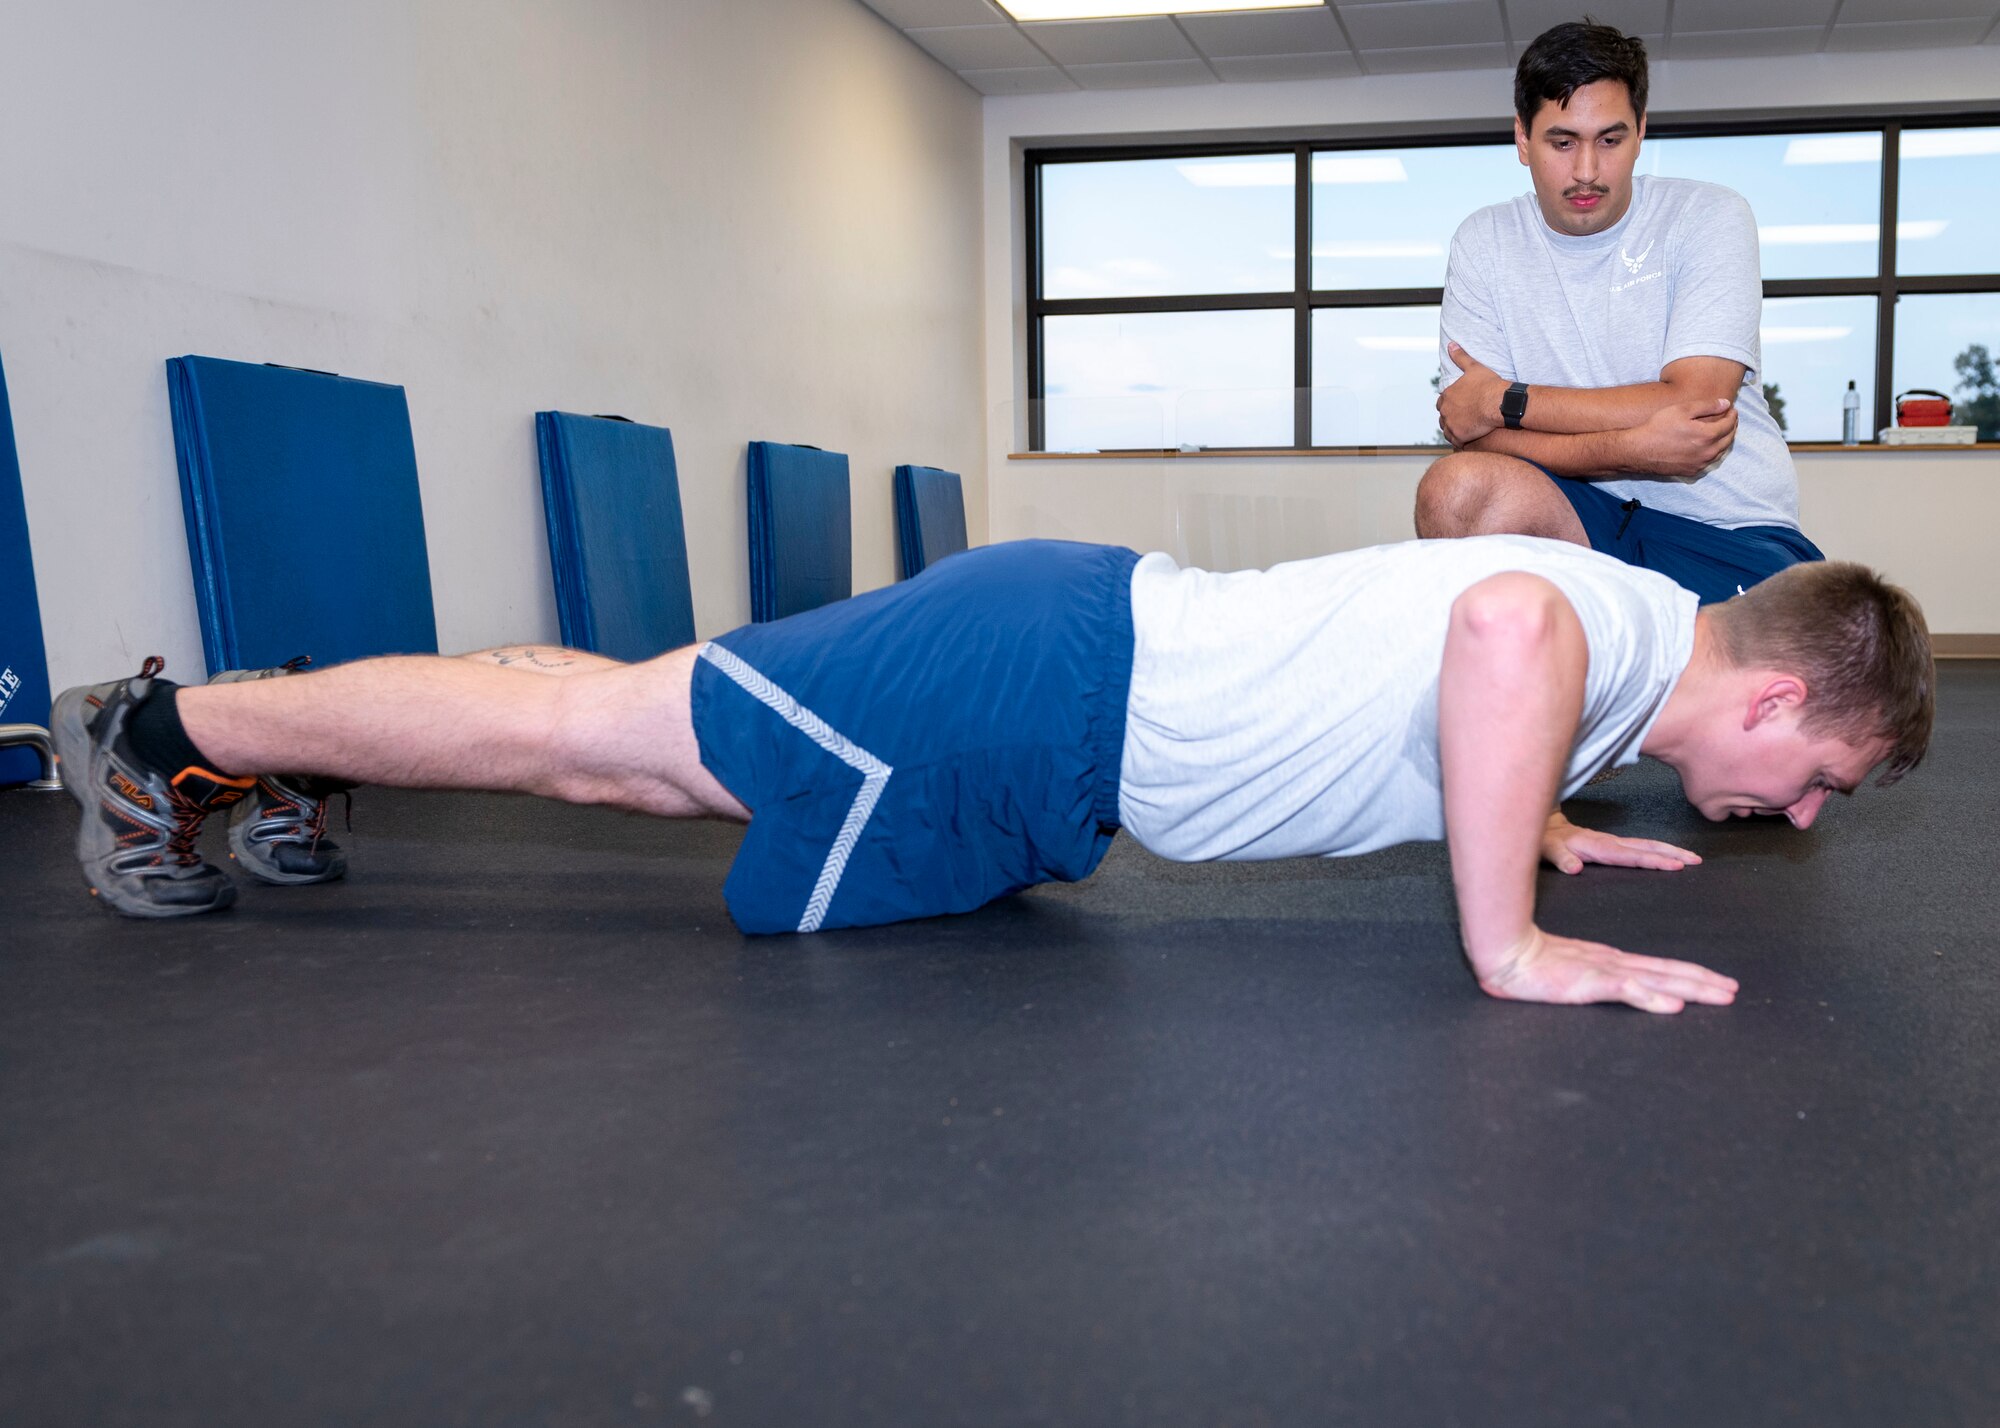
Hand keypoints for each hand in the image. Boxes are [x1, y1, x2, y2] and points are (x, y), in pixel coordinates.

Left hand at [1437, 342, 1506, 445]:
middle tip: (1466, 418)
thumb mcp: (1474, 367)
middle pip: (1444, 416)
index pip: (1443, 402)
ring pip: (1448, 429)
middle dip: (1452, 417)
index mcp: (1447, 395)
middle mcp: (1445, 410)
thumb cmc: (1489, 384)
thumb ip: (1461, 357)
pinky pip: (1455, 441)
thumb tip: (1451, 344)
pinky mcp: (1458, 436)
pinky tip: (1469, 438)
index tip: (1462, 406)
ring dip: (1455, 429)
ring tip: (1468, 428)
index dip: (1452, 404)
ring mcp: (1451, 424)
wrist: (1500, 403)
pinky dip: (1460, 440)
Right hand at [1474, 926, 1738, 1013]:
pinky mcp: (1588, 982)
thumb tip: (1632, 987)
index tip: (1722, 984)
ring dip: (1691, 988)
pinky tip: (1672, 1006)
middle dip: (1705, 983)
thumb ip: (1603, 980)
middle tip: (1735, 992)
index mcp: (1614, 963)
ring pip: (1657, 980)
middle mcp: (1616, 965)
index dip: (1695, 976)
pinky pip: (1625, 991)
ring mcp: (1603, 972)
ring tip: (1720, 996)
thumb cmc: (1534, 966)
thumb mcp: (1576, 973)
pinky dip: (1652, 997)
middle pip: (1669, 973)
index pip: (1663, 969)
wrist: (1505, 955)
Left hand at [1541, 811, 1700, 874]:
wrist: (1541, 826)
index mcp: (1596, 847)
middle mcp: (1607, 842)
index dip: (1653, 861)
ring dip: (1670, 850)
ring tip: (1693, 858)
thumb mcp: (1547, 850)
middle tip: (1696, 861)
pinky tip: (1670, 856)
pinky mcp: (1610, 843)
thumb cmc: (1544, 840)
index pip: (1630, 856)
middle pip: (1645, 847)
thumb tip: (1574, 868)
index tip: (1675, 865)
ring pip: (1645, 844)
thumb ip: (1561, 859)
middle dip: (1672, 853)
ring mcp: (1610, 841)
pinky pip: (1639, 846)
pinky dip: (1658, 850)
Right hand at [1623, 397, 1737, 477]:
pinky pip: (1708, 461)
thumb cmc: (1658, 427)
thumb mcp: (1682, 409)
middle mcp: (1707, 452)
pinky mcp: (1691, 471)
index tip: (1731, 408)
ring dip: (1724, 440)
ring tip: (1720, 431)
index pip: (1729, 424)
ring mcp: (1699, 464)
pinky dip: (1713, 452)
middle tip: (1729, 418)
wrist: (1638, 451)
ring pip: (1720, 452)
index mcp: (1707, 435)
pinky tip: (1707, 446)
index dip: (1732, 414)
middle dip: (1731, 427)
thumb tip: (1726, 404)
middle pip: (1728, 439)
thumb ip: (1707, 406)